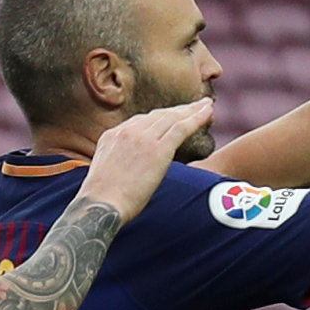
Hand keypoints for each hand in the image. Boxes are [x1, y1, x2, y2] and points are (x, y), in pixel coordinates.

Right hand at [75, 99, 214, 222]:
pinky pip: (181, 128)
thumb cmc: (102, 201)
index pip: (142, 122)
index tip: (175, 117)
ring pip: (172, 118)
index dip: (162, 118)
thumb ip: (119, 164)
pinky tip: (208, 113)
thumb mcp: (105, 174)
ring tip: (207, 106)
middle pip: (159, 115)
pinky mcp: (158, 149)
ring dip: (192, 110)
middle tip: (197, 105)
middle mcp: (128, 131)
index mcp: (113, 136)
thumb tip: (130, 173)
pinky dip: (197, 118)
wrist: (101, 204)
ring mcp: (143, 138)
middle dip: (179, 110)